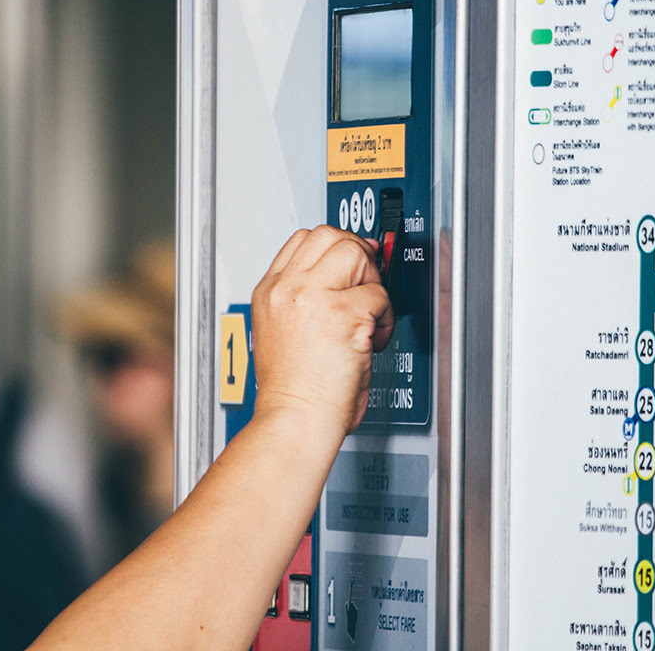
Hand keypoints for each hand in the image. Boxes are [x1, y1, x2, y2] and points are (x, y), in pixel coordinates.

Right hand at [251, 226, 394, 436]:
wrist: (296, 419)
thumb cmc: (295, 390)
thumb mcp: (282, 332)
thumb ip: (305, 299)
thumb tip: (347, 275)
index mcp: (269, 293)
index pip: (303, 240)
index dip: (334, 248)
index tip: (350, 267)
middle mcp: (287, 290)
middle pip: (329, 235)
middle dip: (355, 255)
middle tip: (364, 286)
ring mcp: (313, 298)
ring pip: (355, 253)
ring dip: (372, 281)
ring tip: (368, 314)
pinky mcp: (343, 313)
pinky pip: (379, 295)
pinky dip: (385, 318)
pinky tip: (373, 340)